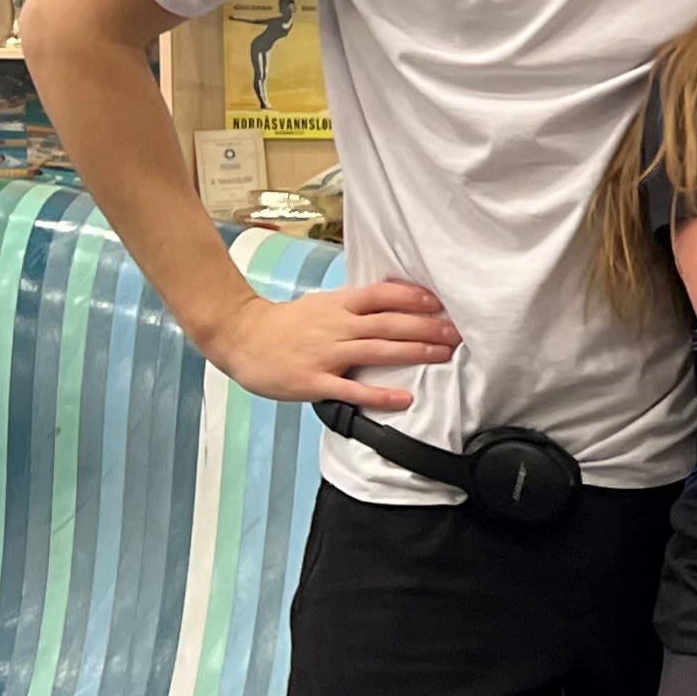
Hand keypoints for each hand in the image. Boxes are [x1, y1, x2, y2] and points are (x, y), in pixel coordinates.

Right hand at [200, 279, 458, 412]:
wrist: (239, 336)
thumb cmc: (283, 324)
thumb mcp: (321, 304)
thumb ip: (353, 305)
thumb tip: (389, 302)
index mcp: (338, 306)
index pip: (382, 295)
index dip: (413, 297)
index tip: (441, 302)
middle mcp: (337, 326)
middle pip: (389, 323)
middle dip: (427, 326)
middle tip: (457, 331)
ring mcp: (326, 354)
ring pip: (377, 351)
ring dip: (414, 352)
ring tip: (443, 355)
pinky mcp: (314, 381)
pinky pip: (352, 390)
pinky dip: (379, 395)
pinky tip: (404, 400)